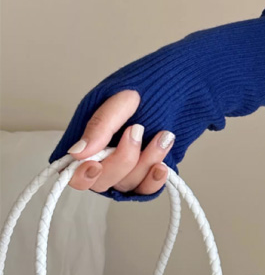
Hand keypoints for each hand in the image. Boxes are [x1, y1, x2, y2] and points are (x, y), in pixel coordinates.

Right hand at [48, 30, 228, 201]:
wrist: (179, 86)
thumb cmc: (145, 88)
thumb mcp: (119, 98)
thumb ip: (100, 124)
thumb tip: (77, 153)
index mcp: (88, 140)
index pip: (75, 172)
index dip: (83, 174)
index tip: (95, 163)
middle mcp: (104, 159)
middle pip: (102, 182)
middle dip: (122, 159)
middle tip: (138, 130)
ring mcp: (127, 168)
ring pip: (128, 183)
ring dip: (146, 161)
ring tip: (163, 135)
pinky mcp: (148, 173)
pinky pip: (147, 189)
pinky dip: (155, 180)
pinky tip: (163, 166)